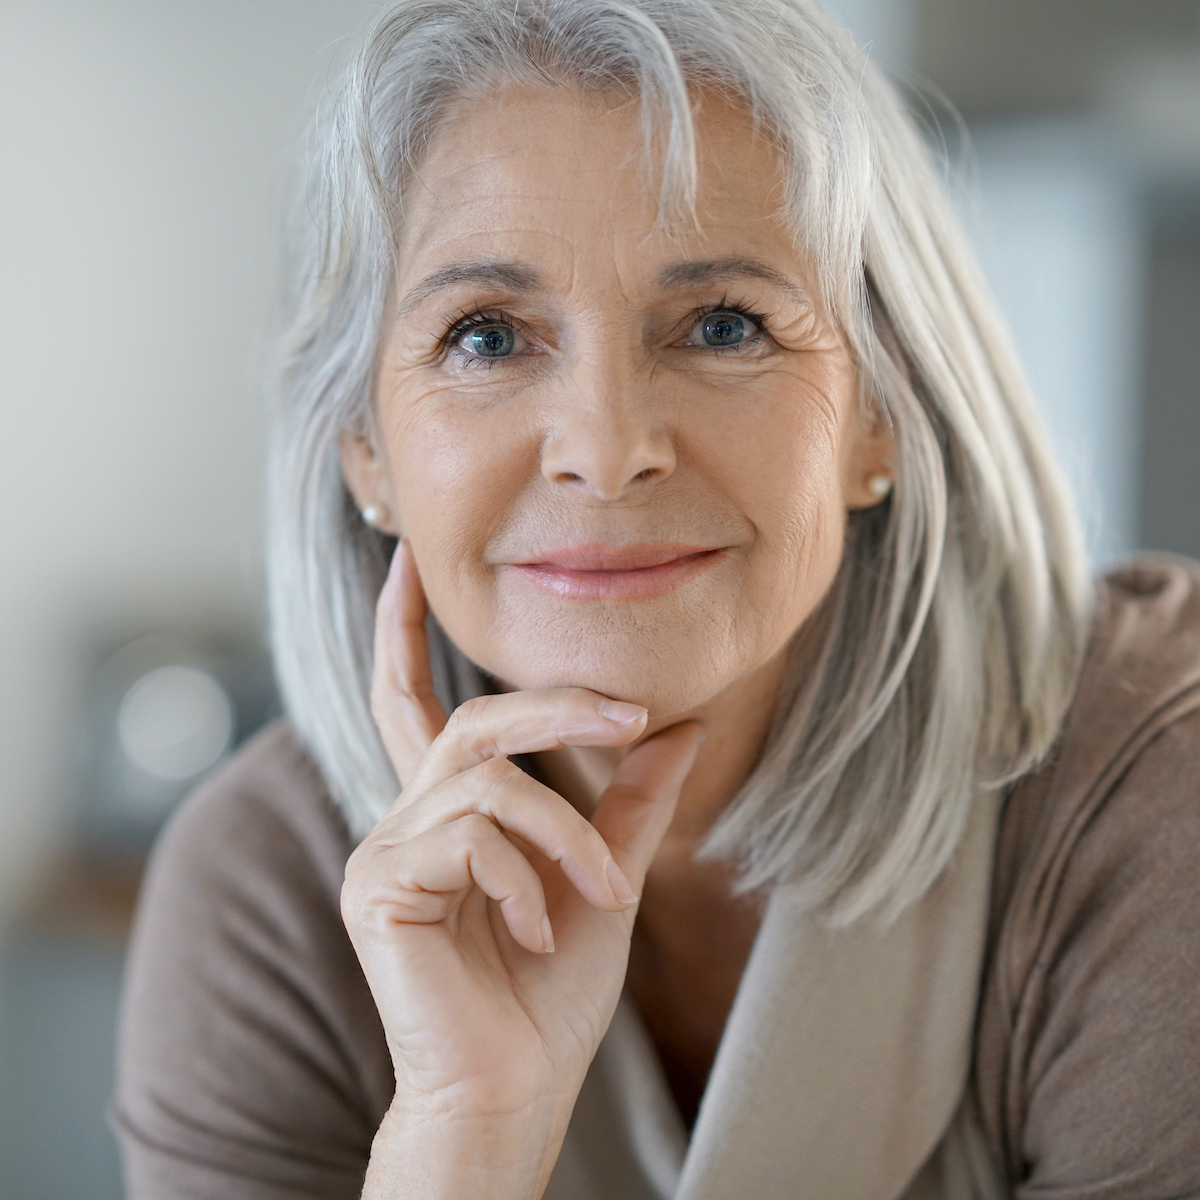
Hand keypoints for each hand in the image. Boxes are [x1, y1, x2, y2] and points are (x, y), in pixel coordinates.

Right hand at [342, 541, 703, 1195]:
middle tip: (633, 715)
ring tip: (602, 895)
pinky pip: (469, 836)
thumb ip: (631, 804)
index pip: (414, 703)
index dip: (402, 632)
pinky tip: (535, 933)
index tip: (406, 563)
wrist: (515, 1089)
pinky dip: (525, 879)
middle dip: (556, 709)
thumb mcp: (605, 880)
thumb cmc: (551, 995)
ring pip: (486, 781)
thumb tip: (679, 725)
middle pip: (472, 722)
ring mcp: (383, 852)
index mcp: (447, 813)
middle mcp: (404, 820)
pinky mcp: (376, 886)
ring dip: (566, 833)